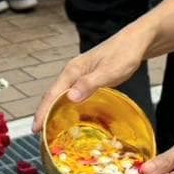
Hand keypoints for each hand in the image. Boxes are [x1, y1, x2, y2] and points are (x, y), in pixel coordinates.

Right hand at [33, 24, 154, 132]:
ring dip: (54, 109)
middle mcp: (73, 71)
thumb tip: (69, 98)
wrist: (138, 40)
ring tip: (50, 127)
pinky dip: (67, 104)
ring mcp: (81, 73)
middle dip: (44, 112)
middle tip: (39, 133)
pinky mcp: (90, 76)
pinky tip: (71, 113)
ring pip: (62, 93)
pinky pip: (73, 92)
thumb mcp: (109, 71)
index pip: (52, 93)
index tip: (35, 129)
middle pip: (54, 94)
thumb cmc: (126, 53)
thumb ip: (89, 84)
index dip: (42, 112)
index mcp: (74, 70)